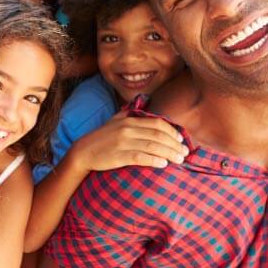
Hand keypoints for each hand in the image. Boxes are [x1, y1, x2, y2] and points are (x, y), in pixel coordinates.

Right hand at [73, 111, 187, 172]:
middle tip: (185, 153)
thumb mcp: (115, 121)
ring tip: (179, 160)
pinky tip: (163, 164)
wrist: (82, 152)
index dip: (172, 131)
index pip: (157, 123)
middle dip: (175, 144)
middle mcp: (128, 129)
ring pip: (153, 146)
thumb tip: (144, 102)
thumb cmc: (101, 139)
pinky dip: (154, 160)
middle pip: (158, 135)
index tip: (181, 139)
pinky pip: (141, 157)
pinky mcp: (118, 155)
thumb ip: (129, 113)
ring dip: (169, 153)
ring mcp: (123, 142)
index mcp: (129, 120)